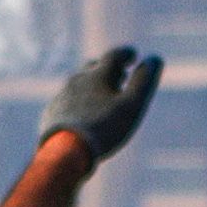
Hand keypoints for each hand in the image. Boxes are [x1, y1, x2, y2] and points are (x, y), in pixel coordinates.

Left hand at [44, 45, 162, 161]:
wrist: (65, 152)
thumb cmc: (104, 127)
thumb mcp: (131, 105)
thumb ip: (143, 81)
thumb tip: (154, 58)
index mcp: (97, 75)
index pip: (114, 56)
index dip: (126, 54)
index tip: (133, 56)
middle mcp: (77, 80)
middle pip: (93, 67)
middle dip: (108, 69)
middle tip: (120, 75)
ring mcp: (62, 96)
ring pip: (78, 84)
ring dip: (92, 85)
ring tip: (103, 96)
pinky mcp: (53, 113)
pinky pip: (67, 101)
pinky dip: (79, 102)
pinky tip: (82, 114)